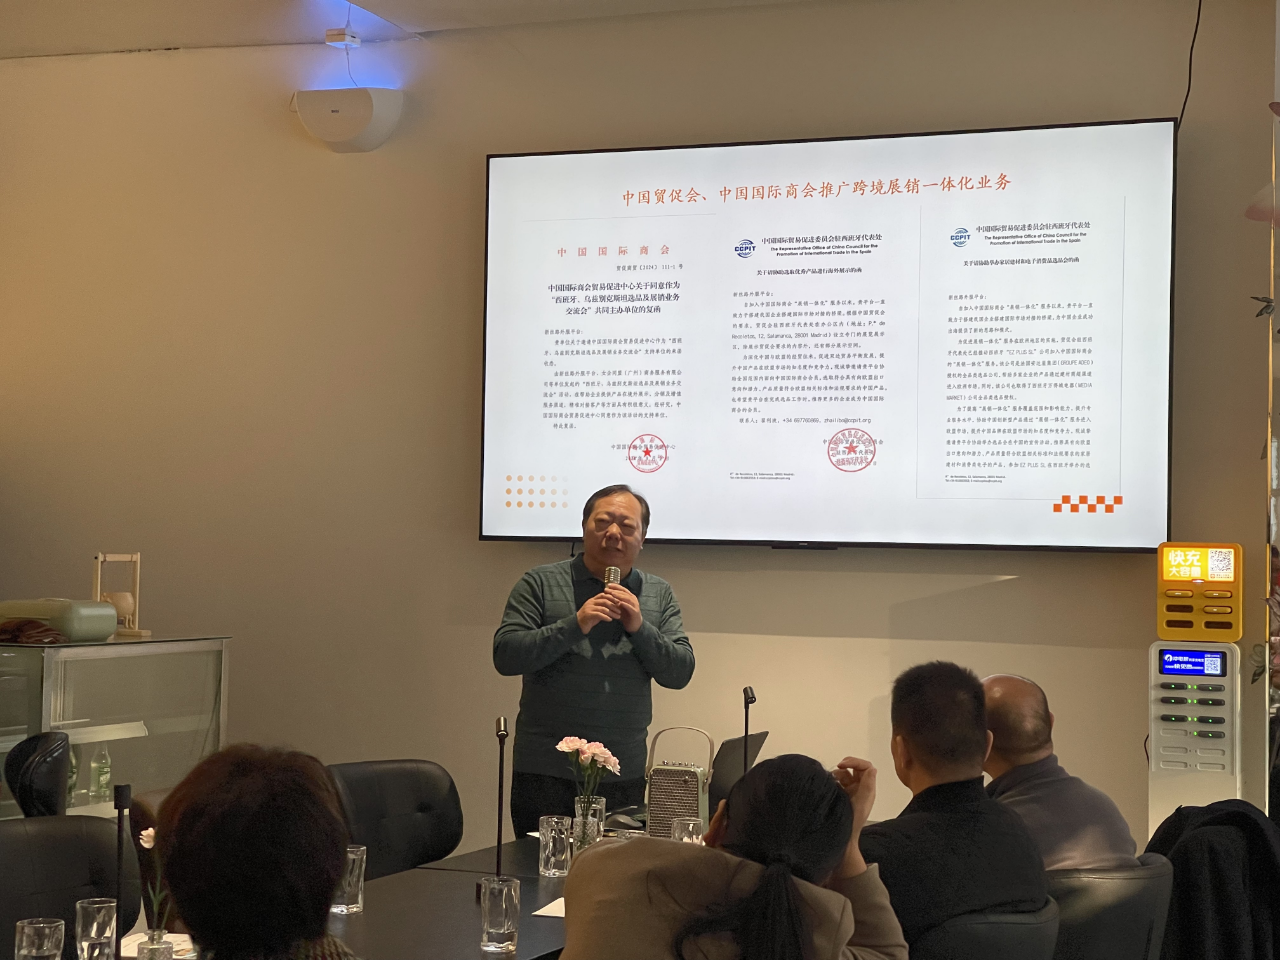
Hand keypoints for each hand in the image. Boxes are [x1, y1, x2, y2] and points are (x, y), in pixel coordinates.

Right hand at [577, 593, 621, 633]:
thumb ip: (604, 607)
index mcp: (594, 599)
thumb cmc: (589, 618)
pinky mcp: (588, 614)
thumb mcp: (597, 611)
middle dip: (614, 606)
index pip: (605, 595)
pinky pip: (598, 614)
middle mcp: (591, 602)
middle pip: (605, 601)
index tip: (620, 603)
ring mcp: (589, 608)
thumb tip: (616, 606)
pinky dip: (605, 617)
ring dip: (612, 612)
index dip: (613, 598)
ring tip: (618, 617)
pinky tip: (610, 620)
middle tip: (620, 611)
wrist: (578, 624)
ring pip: (603, 608)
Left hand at [603, 584, 642, 633]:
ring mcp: (635, 605)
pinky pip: (630, 607)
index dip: (616, 586)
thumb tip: (606, 594)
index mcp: (630, 597)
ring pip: (627, 598)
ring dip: (620, 596)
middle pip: (624, 592)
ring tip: (612, 594)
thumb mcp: (619, 607)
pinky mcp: (635, 612)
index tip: (608, 585)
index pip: (623, 589)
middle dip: (616, 590)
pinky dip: (625, 604)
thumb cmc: (626, 615)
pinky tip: (620, 603)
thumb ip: (615, 601)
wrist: (634, 625)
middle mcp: (633, 599)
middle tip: (608, 589)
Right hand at [831, 756, 876, 879]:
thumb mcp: (861, 802)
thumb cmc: (851, 823)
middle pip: (855, 768)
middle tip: (837, 767)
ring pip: (844, 774)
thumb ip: (867, 785)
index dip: (855, 762)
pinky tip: (828, 786)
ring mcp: (849, 793)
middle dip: (846, 765)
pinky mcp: (839, 796)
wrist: (841, 839)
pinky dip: (832, 781)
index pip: (866, 767)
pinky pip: (836, 783)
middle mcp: (859, 789)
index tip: (842, 765)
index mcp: (867, 790)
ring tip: (831, 781)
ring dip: (837, 774)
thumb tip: (871, 768)